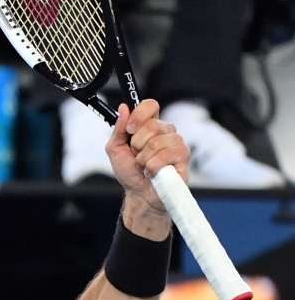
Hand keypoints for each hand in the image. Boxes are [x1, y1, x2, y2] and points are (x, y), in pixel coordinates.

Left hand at [106, 100, 187, 237]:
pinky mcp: (183, 157)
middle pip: (152, 124)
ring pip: (157, 142)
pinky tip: (152, 172)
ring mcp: (176, 143)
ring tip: (144, 166)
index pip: (150, 105)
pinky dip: (153, 166)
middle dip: (137, 144)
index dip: (139, 115)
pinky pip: (166, 155)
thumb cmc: (129, 172)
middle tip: (136, 155)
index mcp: (149, 126)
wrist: (139, 194)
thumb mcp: (115, 149)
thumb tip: (123, 108)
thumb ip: (118, 129)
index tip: (129, 130)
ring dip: (144, 158)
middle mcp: (165, 131)